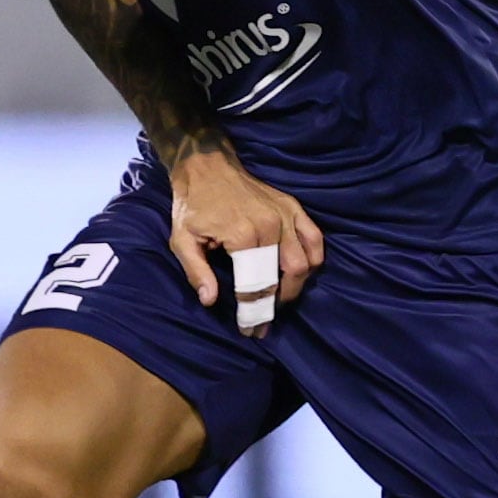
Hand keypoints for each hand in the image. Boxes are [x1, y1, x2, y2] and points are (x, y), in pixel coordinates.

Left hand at [165, 138, 324, 337]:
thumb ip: (196, 271)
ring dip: (297, 286)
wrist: (207, 167)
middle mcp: (269, 226)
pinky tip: (303, 272)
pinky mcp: (293, 207)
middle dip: (277, 304)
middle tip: (266, 321)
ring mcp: (285, 215)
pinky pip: (315, 238)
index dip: (253, 312)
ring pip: (305, 262)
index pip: (255, 284)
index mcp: (241, 236)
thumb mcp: (181, 240)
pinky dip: (314, 259)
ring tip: (281, 300)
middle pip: (285, 276)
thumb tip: (210, 300)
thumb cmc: (192, 206)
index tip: (250, 330)